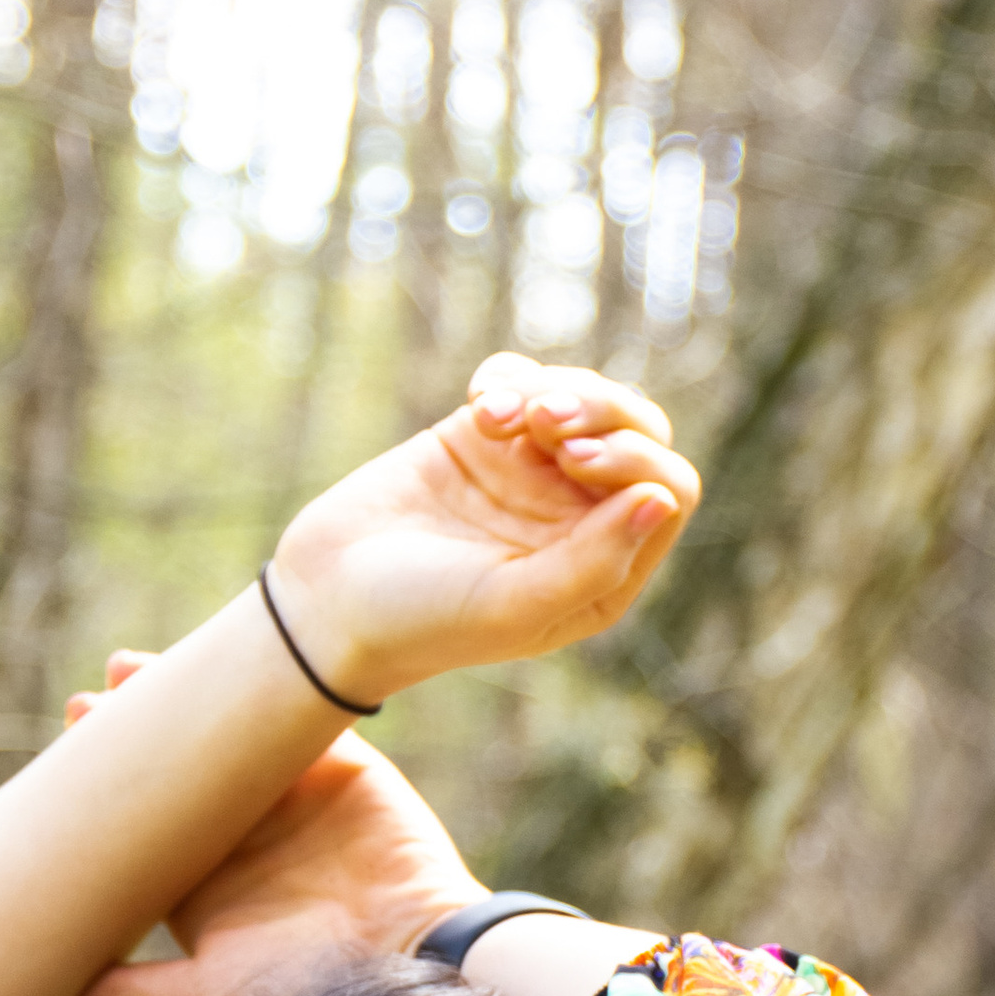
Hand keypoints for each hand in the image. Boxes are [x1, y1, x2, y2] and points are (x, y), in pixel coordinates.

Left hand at [60, 655, 478, 995]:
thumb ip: (139, 991)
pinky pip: (294, 712)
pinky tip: (224, 655)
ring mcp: (289, 796)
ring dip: (176, 696)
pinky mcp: (338, 765)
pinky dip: (260, 680)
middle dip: (125, 735)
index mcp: (205, 879)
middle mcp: (242, 832)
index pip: (143, 826)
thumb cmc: (309, 984)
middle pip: (173, 771)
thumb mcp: (210, 989)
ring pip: (224, 733)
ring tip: (121, 669)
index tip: (55, 771)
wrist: (410, 958)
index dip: (102, 797)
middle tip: (79, 710)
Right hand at [269, 354, 696, 702]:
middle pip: (639, 432)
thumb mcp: (509, 603)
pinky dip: (509, 378)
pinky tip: (475, 406)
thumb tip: (661, 500)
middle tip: (544, 421)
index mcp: (604, 571)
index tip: (573, 460)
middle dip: (601, 409)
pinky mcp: (488, 438)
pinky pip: (527, 380)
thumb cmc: (418, 617)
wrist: (326, 598)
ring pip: (588, 397)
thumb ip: (592, 561)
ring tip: (495, 411)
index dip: (636, 458)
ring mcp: (535, 475)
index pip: (668, 491)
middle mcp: (580, 521)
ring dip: (552, 388)